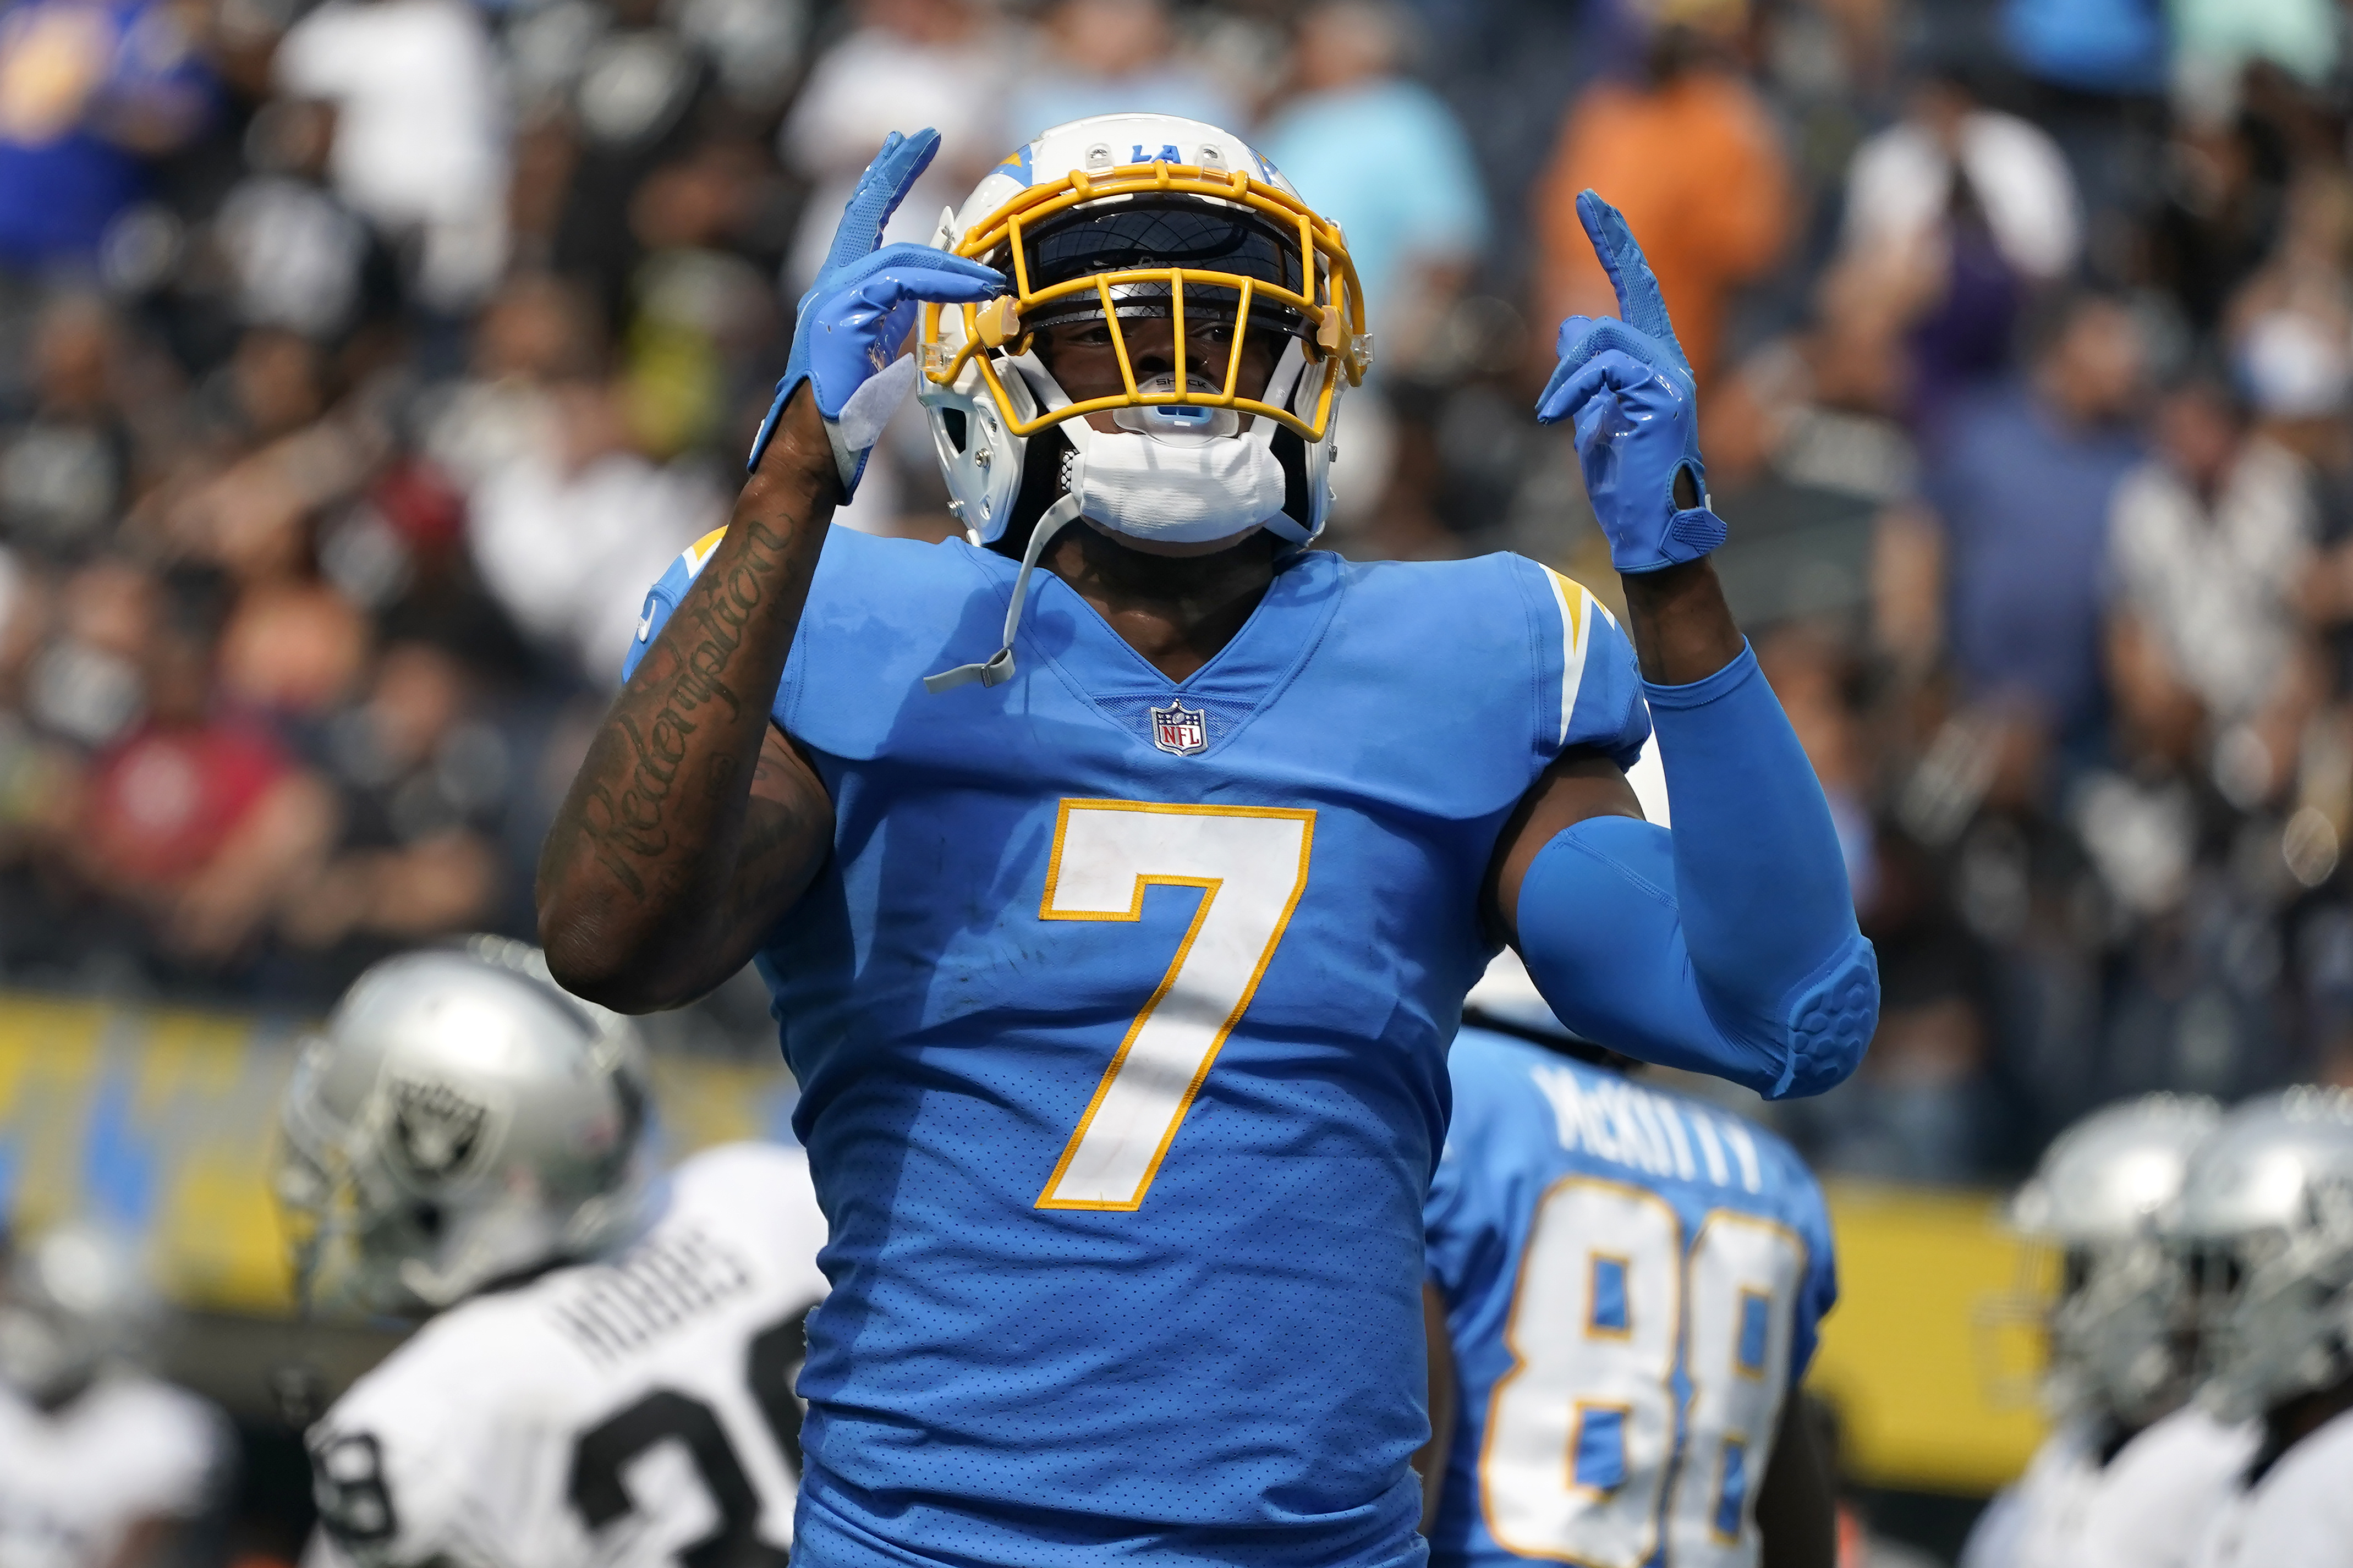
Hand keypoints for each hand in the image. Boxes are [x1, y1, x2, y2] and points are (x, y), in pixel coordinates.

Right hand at [748, 128, 1004, 492]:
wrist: (816, 442)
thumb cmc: (850, 406)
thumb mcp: (883, 346)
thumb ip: (900, 311)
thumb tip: (937, 292)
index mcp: (840, 288)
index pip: (862, 219)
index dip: (884, 179)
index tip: (904, 147)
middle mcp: (830, 283)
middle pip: (864, 209)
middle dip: (895, 168)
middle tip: (923, 136)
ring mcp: (832, 297)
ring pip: (900, 257)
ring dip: (955, 266)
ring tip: (993, 281)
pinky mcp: (844, 315)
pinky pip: (902, 284)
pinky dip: (945, 285)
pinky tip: (976, 292)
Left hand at [1535, 190, 1725, 574]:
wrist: (1648, 532)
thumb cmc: (1621, 480)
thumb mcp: (1593, 415)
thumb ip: (1587, 372)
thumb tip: (1572, 322)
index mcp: (1653, 363)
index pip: (1639, 289)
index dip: (1617, 243)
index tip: (1591, 200)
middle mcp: (1670, 361)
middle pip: (1638, 286)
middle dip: (1613, 239)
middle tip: (1586, 197)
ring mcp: (1672, 377)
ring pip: (1606, 335)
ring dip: (1567, 373)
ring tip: (1552, 413)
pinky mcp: (1664, 396)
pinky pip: (1605, 367)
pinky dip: (1570, 389)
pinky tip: (1558, 419)